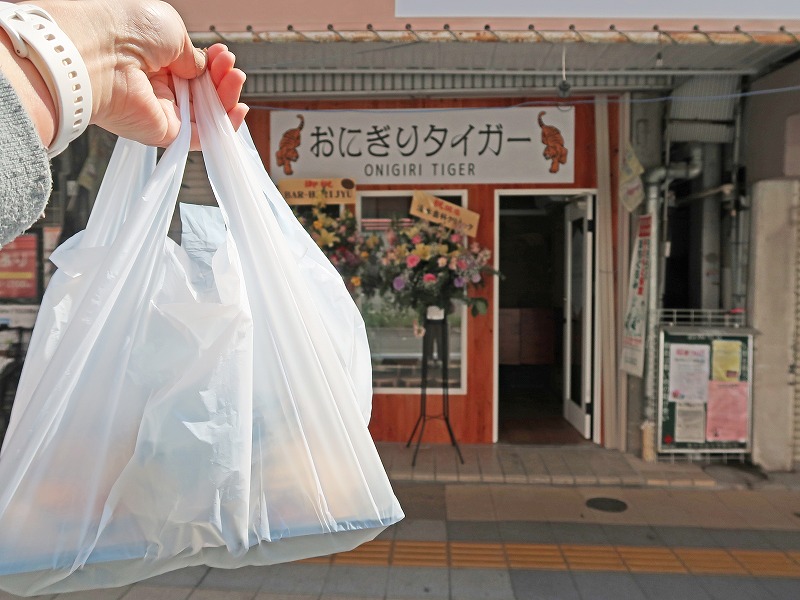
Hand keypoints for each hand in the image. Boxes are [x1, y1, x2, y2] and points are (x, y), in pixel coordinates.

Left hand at [28, 0, 247, 148]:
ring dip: (227, 97)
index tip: (223, 53)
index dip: (213, 64)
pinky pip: (202, 137)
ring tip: (235, 77)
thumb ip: (192, 55)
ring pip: (207, 113)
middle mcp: (158, 87)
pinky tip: (238, 110)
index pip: (194, 70)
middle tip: (230, 64)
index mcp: (155, 60)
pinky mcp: (164, 133)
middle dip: (222, 77)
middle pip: (204, 92)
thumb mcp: (171, 31)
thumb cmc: (127, 30)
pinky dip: (224, 128)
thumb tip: (202, 70)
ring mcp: (162, 111)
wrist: (98, 52)